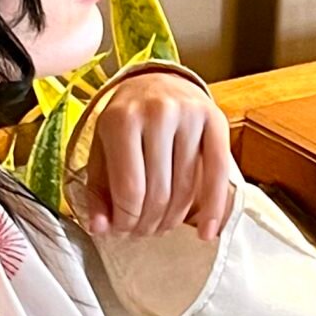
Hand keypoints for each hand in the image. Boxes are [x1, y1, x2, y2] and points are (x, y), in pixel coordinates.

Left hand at [71, 70, 232, 242]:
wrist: (157, 82)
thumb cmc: (126, 122)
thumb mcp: (101, 150)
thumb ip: (97, 191)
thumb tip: (100, 228)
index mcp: (121, 120)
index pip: (129, 190)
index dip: (126, 220)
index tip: (122, 231)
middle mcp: (157, 113)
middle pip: (158, 192)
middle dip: (148, 223)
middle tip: (142, 232)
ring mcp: (189, 115)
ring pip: (186, 189)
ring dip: (173, 220)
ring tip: (162, 227)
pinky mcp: (215, 119)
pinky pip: (219, 173)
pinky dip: (214, 209)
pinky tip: (207, 233)